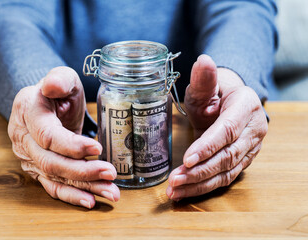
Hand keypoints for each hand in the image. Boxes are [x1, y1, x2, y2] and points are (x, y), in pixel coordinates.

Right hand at [8, 67, 119, 207]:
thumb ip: (59, 78)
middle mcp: (23, 138)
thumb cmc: (57, 92)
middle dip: (83, 171)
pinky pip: (53, 187)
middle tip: (111, 173)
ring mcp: (28, 157)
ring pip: (55, 178)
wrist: (44, 105)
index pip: (47, 135)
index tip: (98, 147)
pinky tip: (91, 201)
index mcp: (28, 112)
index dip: (71, 145)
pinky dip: (72, 196)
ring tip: (111, 193)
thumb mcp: (62, 77)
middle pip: (51, 162)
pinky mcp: (37, 170)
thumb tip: (52, 85)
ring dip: (85, 187)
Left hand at [166, 55, 267, 199]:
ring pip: (226, 171)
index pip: (227, 130)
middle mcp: (254, 129)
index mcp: (246, 106)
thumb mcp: (207, 84)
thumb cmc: (216, 91)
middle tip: (175, 181)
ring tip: (175, 191)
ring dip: (199, 184)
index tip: (187, 160)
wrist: (230, 100)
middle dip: (199, 171)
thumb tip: (203, 61)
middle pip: (227, 156)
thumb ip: (205, 77)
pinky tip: (184, 192)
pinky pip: (224, 177)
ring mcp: (251, 147)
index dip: (207, 146)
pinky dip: (204, 187)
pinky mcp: (242, 160)